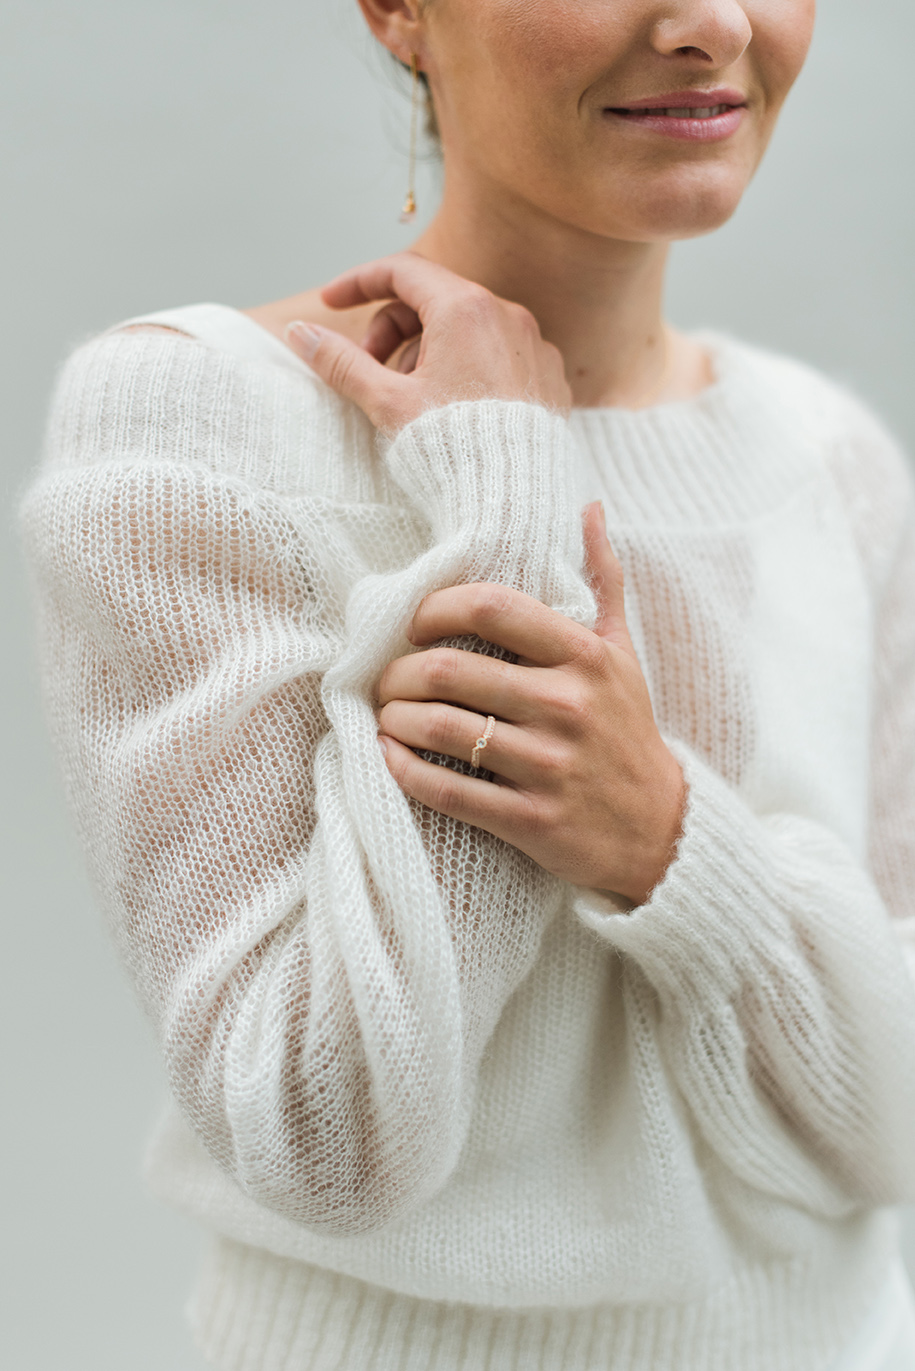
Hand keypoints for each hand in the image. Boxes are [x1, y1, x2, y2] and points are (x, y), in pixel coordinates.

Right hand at [284, 252, 570, 435]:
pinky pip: (500, 353)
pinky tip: (452, 408)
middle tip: (369, 370)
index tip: (330, 303)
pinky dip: (467, 366)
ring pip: (467, 327)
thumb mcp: (387, 402)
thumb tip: (300, 334)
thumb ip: (341, 362)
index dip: (359, 282)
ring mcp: (534, 345)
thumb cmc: (454, 450)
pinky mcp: (549, 375)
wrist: (513, 500)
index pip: (402, 271)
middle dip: (391, 329)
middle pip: (434, 299)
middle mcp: (507, 315)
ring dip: (427, 350)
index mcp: (465, 309)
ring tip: (412, 398)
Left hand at [375, 502, 685, 905]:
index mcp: (585, 657)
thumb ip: (604, 580)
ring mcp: (550, 765)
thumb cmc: (628, 731)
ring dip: (394, 719)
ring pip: (440, 728)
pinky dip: (404, 771)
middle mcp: (568, 705)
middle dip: (399, 672)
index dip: (434, 608)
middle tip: (386, 679)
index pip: (491, 607)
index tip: (414, 626)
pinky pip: (447, 790)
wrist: (661, 829)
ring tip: (386, 716)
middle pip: (450, 669)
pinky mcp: (532, 820)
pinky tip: (390, 757)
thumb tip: (590, 509)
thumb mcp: (624, 653)